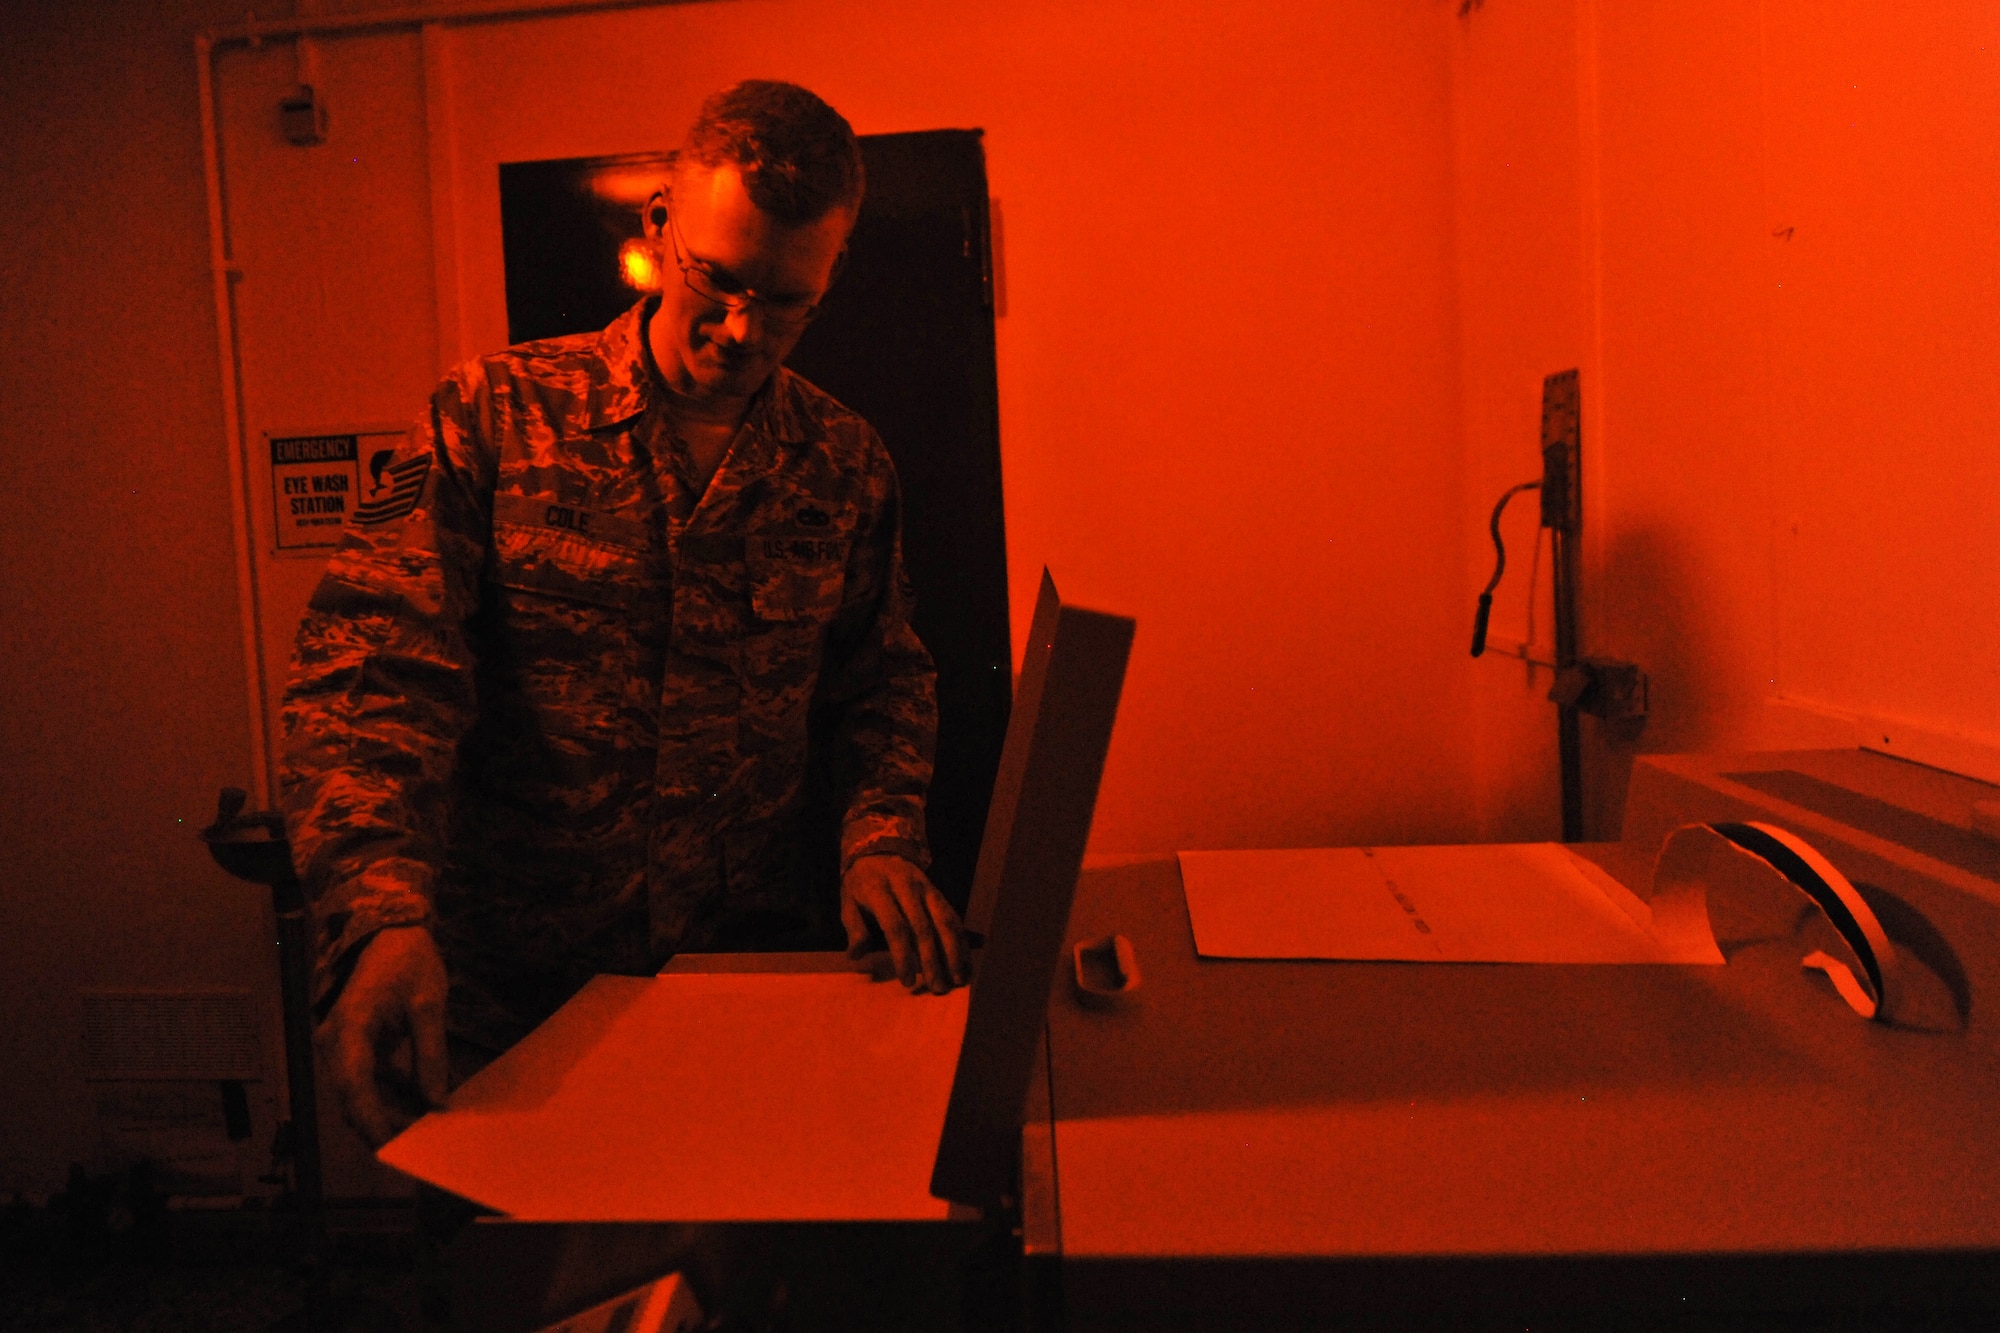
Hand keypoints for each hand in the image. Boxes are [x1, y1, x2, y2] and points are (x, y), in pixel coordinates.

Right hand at [318, 925, 449, 1146]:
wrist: (386, 931)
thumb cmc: (407, 961)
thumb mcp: (428, 1004)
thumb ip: (431, 1055)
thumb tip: (436, 1101)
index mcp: (350, 1028)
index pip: (355, 1088)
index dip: (374, 1122)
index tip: (398, 1147)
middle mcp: (334, 1042)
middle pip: (354, 1099)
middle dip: (385, 1126)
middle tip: (424, 1147)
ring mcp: (340, 1047)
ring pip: (360, 1094)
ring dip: (390, 1113)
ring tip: (429, 1130)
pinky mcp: (352, 1048)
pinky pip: (368, 1081)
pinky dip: (391, 1096)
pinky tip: (422, 1106)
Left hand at [841, 855, 969, 993]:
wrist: (878, 850)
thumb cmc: (861, 884)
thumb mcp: (847, 902)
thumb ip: (854, 928)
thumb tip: (856, 955)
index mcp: (880, 890)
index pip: (895, 927)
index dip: (903, 956)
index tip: (908, 981)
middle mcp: (907, 887)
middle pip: (924, 927)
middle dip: (932, 960)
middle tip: (938, 988)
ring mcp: (926, 888)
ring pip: (945, 921)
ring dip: (954, 952)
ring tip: (958, 979)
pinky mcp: (938, 892)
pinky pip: (953, 917)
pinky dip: (961, 941)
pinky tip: (965, 962)